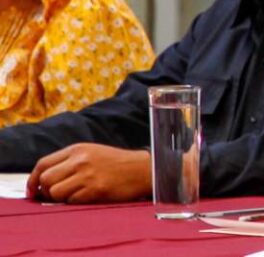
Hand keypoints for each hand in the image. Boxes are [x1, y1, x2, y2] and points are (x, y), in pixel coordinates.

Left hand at [26, 143, 151, 202]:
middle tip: (54, 196)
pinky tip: (88, 197)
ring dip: (60, 199)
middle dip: (46, 191)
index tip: (33, 191)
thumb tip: (44, 180)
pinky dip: (75, 203)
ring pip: (56, 192)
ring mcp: (88, 175)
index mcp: (77, 149)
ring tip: (74, 196)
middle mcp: (80, 160)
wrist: (141, 169)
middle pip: (46, 179)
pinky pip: (72, 201)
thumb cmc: (116, 163)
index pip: (43, 164)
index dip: (33, 180)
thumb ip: (69, 162)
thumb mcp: (91, 153)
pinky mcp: (96, 189)